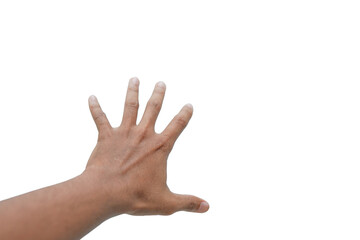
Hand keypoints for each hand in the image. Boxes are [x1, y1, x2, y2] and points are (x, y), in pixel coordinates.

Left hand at [84, 77, 208, 215]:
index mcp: (159, 147)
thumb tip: (207, 207)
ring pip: (129, 106)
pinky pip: (99, 118)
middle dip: (158, 94)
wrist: (105, 193)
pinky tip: (91, 97)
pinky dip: (95, 108)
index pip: (177, 126)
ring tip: (134, 79)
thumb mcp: (166, 202)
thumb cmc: (135, 197)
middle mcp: (143, 135)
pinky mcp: (106, 137)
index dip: (185, 114)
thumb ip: (187, 202)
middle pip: (153, 109)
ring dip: (132, 92)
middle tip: (161, 83)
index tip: (189, 104)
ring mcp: (123, 134)